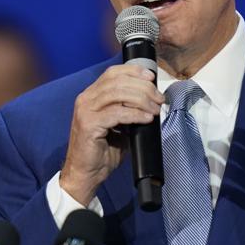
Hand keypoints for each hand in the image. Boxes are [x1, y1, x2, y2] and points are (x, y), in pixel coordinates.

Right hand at [60, 64, 163, 204]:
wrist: (86, 173)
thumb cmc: (102, 151)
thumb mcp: (117, 124)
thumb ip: (127, 109)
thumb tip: (151, 100)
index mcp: (91, 95)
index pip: (112, 73)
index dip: (133, 71)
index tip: (151, 77)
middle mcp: (86, 99)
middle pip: (117, 81)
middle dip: (143, 87)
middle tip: (158, 98)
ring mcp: (85, 111)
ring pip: (117, 94)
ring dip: (141, 99)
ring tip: (155, 109)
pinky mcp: (89, 124)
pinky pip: (117, 113)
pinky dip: (134, 114)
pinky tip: (146, 118)